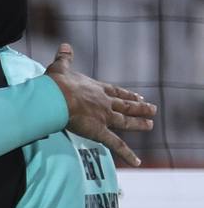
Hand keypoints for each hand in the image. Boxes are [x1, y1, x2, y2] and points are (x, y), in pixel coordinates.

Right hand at [45, 43, 155, 166]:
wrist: (55, 98)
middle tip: (152, 109)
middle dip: (138, 108)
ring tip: (150, 125)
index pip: (115, 92)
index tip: (137, 96)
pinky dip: (127, 154)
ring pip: (126, 122)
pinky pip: (116, 145)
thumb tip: (64, 45)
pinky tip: (137, 162)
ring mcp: (104, 117)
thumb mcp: (60, 67)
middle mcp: (104, 103)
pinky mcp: (100, 131)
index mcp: (96, 89)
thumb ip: (65, 58)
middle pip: (125, 106)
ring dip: (139, 123)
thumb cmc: (55, 84)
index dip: (126, 95)